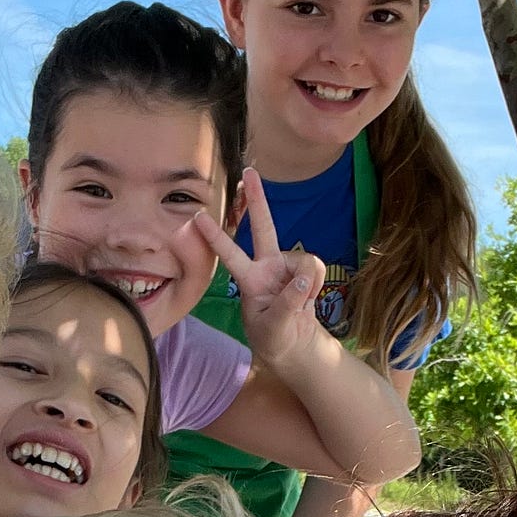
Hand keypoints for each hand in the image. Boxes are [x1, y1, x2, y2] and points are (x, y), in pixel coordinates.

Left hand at [191, 168, 326, 369]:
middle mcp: (266, 266)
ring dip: (308, 286)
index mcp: (249, 281)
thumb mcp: (275, 329)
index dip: (216, 237)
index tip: (198, 217)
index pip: (230, 255)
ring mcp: (286, 265)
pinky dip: (317, 286)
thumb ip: (287, 304)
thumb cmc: (274, 339)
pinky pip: (318, 269)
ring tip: (299, 306)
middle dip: (258, 199)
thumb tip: (304, 277)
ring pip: (306, 261)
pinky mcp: (305, 269)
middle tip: (250, 171)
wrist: (295, 346)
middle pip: (264, 227)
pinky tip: (309, 298)